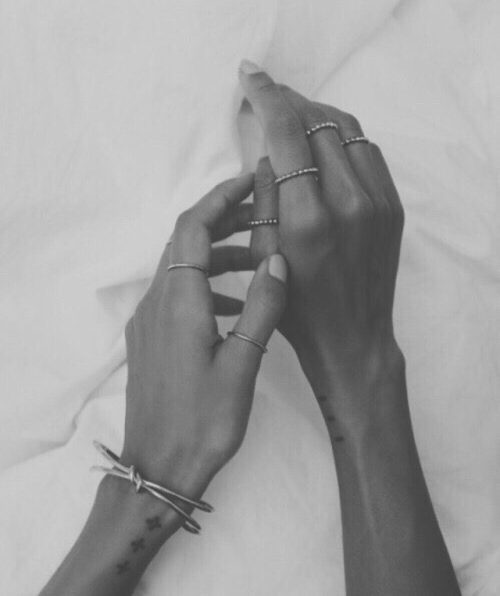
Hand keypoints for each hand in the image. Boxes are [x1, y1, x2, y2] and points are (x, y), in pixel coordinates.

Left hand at [121, 174, 287, 502]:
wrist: (160, 467)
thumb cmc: (205, 421)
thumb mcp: (243, 363)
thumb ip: (262, 306)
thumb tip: (279, 258)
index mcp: (178, 301)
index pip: (194, 227)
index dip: (220, 198)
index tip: (250, 180)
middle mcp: (157, 302)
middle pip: (186, 241)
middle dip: (223, 220)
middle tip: (263, 213)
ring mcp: (149, 321)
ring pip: (183, 268)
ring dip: (218, 254)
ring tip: (259, 255)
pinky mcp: (151, 338)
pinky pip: (179, 294)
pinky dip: (208, 285)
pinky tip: (238, 302)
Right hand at [240, 63, 404, 410]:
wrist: (352, 339)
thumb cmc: (297, 309)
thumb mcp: (263, 257)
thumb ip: (264, 197)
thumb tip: (269, 152)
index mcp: (308, 218)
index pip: (286, 133)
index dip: (266, 95)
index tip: (250, 74)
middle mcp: (348, 201)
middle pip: (318, 121)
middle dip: (288, 99)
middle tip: (267, 94)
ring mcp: (378, 202)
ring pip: (347, 129)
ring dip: (316, 113)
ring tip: (292, 112)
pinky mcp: (393, 206)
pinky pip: (367, 151)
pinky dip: (342, 135)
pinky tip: (322, 141)